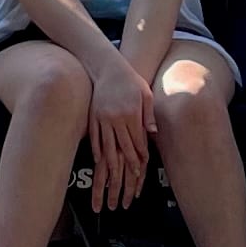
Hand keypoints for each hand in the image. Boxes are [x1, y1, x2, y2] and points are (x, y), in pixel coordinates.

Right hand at [85, 53, 154, 199]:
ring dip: (110, 164)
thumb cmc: (131, 81)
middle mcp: (116, 118)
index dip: (140, 156)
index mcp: (131, 113)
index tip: (142, 169)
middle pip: (122, 147)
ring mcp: (102, 118)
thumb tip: (153, 134)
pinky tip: (98, 161)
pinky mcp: (92, 117)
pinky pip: (94, 137)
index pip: (136, 140)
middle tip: (130, 179)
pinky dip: (96, 150)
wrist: (108, 67)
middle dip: (127, 165)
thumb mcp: (145, 94)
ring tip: (112, 178)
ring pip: (106, 146)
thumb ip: (149, 115)